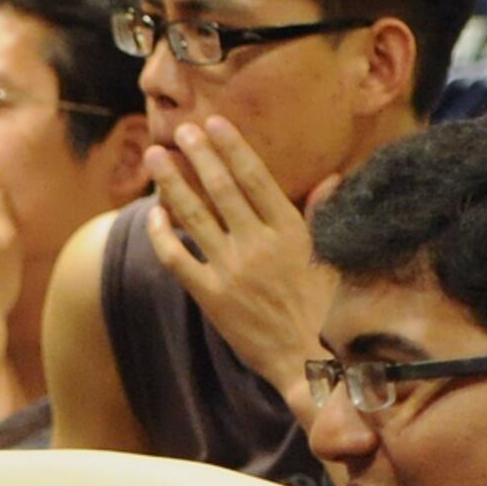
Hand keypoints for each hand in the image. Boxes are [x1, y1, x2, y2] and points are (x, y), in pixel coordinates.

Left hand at [140, 118, 335, 399]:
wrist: (311, 361)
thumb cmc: (329, 310)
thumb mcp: (334, 258)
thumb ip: (322, 215)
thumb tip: (331, 177)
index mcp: (291, 231)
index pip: (256, 177)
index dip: (232, 148)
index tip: (213, 123)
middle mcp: (259, 244)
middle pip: (222, 189)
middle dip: (198, 155)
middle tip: (180, 130)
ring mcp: (232, 270)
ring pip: (194, 216)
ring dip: (172, 183)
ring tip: (156, 158)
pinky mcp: (211, 297)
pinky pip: (177, 258)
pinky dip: (162, 234)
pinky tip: (152, 214)